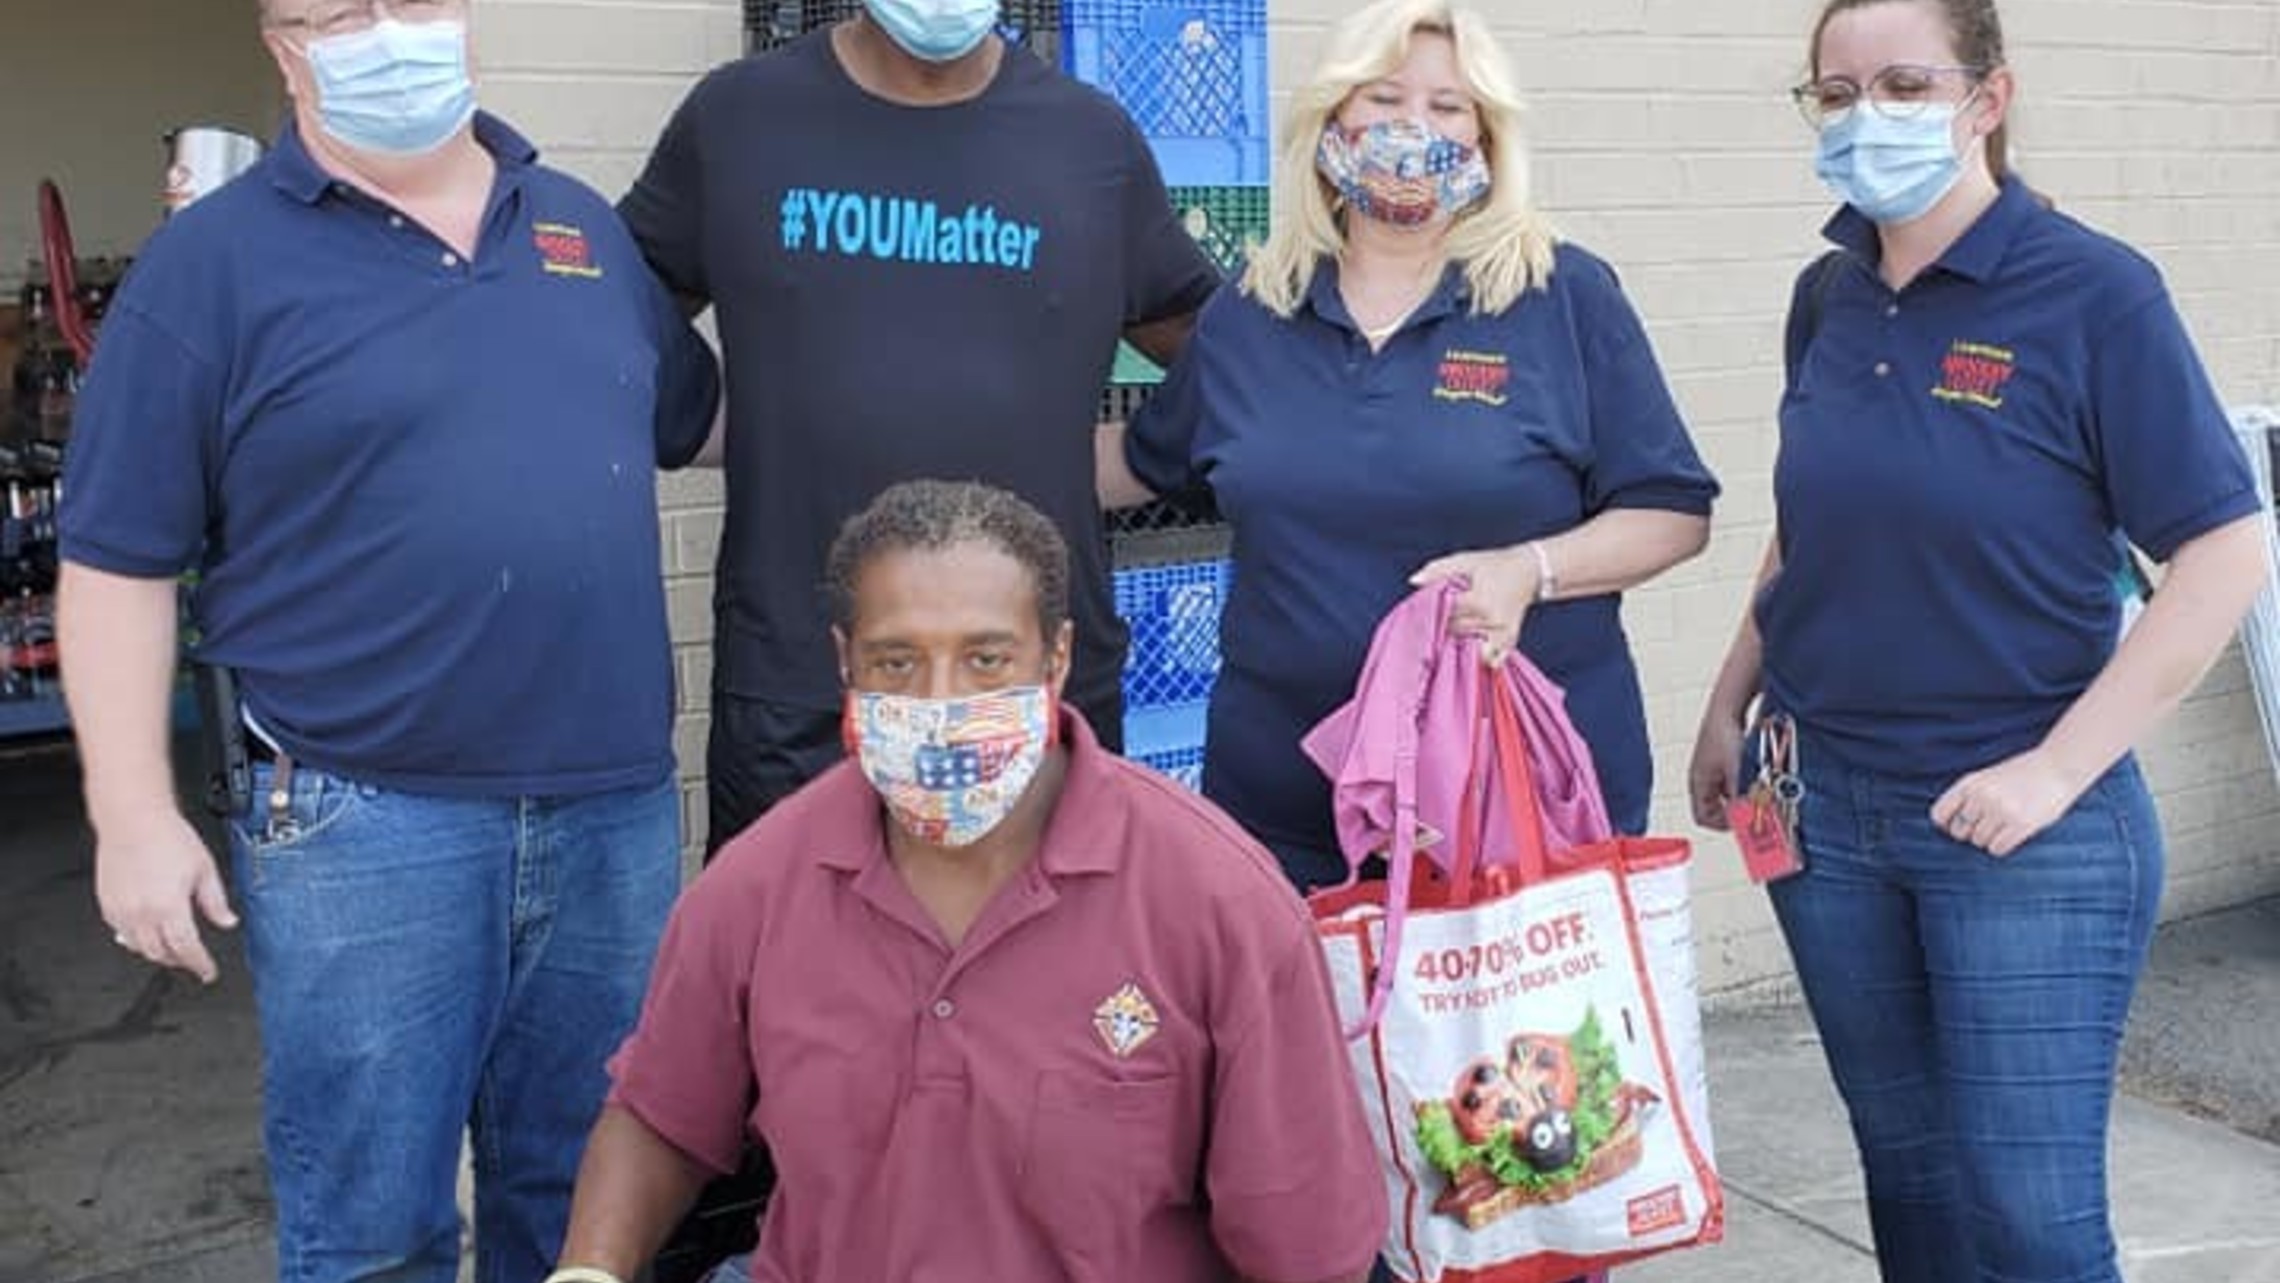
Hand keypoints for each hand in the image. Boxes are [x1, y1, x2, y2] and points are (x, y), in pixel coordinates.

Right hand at [95, 809, 237, 983]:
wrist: (132, 819)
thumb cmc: (167, 837)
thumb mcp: (205, 869)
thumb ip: (216, 901)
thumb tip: (228, 921)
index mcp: (169, 906)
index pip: (187, 949)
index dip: (200, 965)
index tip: (208, 972)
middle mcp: (142, 913)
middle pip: (161, 954)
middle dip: (180, 961)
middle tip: (193, 959)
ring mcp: (121, 911)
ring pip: (139, 948)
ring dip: (158, 953)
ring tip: (173, 948)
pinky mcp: (107, 905)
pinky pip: (122, 933)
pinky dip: (137, 939)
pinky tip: (148, 933)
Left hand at [1411, 546, 1540, 666]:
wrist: (1529, 570)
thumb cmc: (1493, 564)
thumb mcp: (1465, 560)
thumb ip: (1438, 569)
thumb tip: (1413, 581)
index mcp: (1479, 600)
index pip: (1446, 616)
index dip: (1433, 615)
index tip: (1423, 615)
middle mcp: (1491, 620)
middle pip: (1455, 632)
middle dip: (1443, 628)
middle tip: (1435, 622)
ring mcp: (1502, 632)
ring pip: (1469, 645)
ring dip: (1458, 640)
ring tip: (1450, 632)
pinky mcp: (1510, 639)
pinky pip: (1491, 657)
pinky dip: (1480, 656)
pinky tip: (1471, 646)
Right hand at [1688, 707, 1746, 830]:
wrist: (1727, 706)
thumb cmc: (1723, 733)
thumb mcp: (1734, 770)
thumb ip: (1739, 796)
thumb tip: (1746, 816)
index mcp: (1698, 783)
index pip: (1703, 818)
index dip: (1723, 824)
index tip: (1743, 824)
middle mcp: (1702, 778)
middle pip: (1716, 808)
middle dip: (1735, 811)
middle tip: (1754, 811)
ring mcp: (1712, 768)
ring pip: (1726, 795)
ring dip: (1741, 797)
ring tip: (1757, 791)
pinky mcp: (1722, 759)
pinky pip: (1732, 781)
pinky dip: (1744, 783)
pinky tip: (1757, 775)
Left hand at [1929, 747, 2084, 857]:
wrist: (2058, 766)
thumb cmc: (2020, 774)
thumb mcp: (1986, 777)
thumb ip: (1967, 797)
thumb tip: (1947, 828)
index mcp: (1969, 783)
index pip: (1939, 814)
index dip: (1947, 824)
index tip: (1960, 824)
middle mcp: (1982, 796)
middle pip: (1959, 832)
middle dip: (1971, 832)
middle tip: (1990, 823)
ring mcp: (2001, 811)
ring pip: (1979, 842)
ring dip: (1989, 838)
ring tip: (2005, 824)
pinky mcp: (2021, 824)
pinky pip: (1997, 849)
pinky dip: (2002, 845)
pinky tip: (2012, 832)